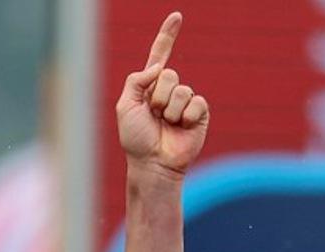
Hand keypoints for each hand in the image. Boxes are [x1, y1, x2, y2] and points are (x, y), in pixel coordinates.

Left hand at [116, 12, 208, 176]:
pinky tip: (181, 129)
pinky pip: (196, 102)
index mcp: (149, 88)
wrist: (152, 163)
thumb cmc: (135, 139)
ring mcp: (184, 102)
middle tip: (154, 116)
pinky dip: (185, 117)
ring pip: (181, 90)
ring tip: (165, 126)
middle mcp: (168, 92)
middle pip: (168, 74)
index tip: (177, 16)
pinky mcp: (199, 113)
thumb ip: (136, 81)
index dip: (168, 36)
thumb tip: (159, 67)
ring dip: (170, 110)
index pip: (159, 56)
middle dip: (158, 97)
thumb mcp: (125, 107)